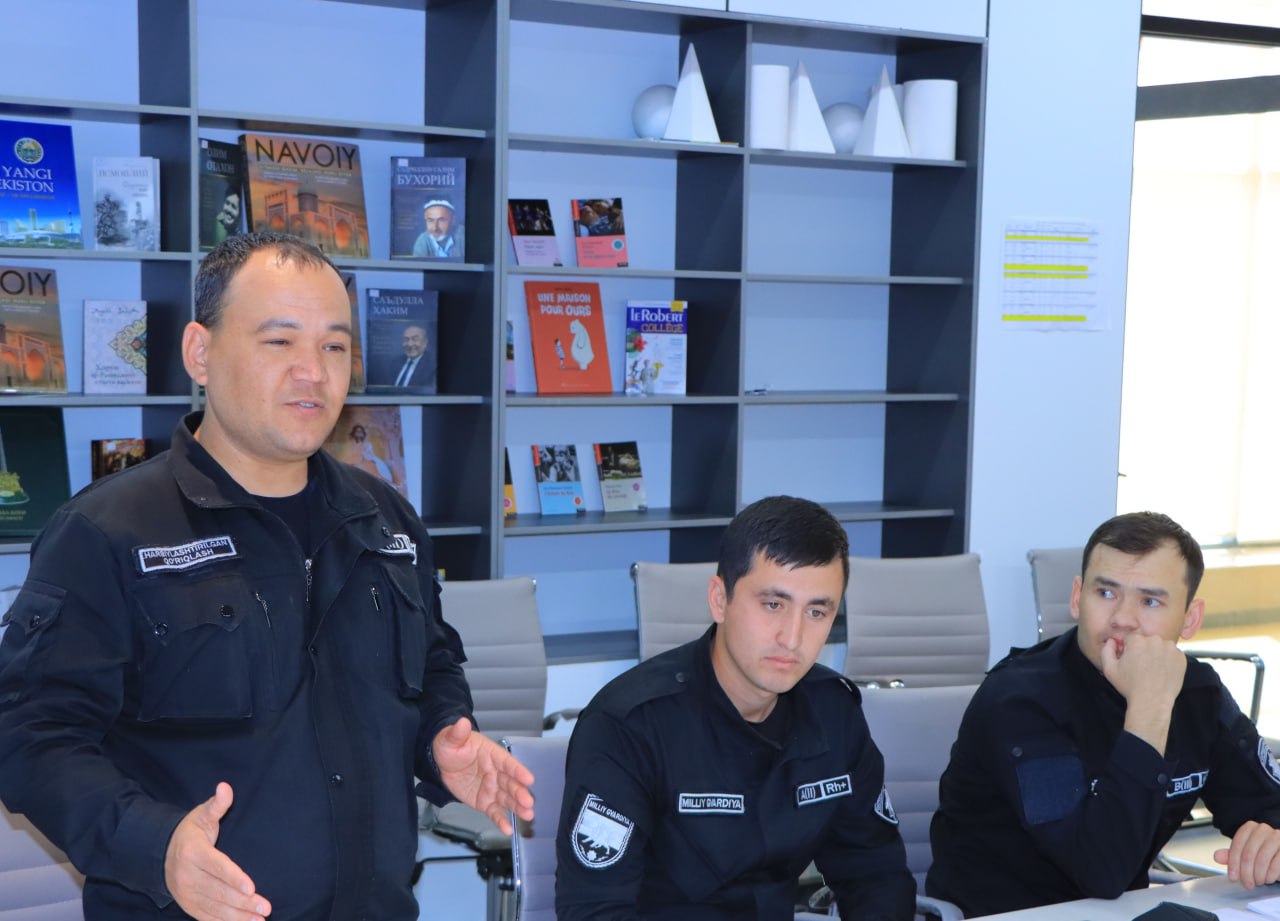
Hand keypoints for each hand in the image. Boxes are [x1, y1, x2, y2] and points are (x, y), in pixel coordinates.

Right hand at [164, 783, 270, 920]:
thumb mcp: (201, 815)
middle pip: (218, 891)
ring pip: (214, 908)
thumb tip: (225, 787)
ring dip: (238, 916)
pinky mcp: (189, 906)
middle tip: (265, 907)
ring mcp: (187, 894)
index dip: (234, 878)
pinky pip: (207, 917)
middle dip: (242, 901)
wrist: (160, 855)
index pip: (216, 867)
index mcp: (192, 852)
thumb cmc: (190, 833)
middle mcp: (187, 876)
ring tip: (259, 919)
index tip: (252, 887)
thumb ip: (217, 805)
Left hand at [432, 717, 534, 834]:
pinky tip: (507, 829)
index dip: (518, 770)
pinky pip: (494, 812)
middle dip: (520, 793)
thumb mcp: (452, 739)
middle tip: (529, 802)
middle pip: (511, 783)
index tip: (529, 778)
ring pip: (507, 799)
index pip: (508, 762)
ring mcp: (492, 788)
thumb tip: (461, 722)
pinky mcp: (484, 802)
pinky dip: (501, 821)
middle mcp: (496, 772)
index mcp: (492, 755)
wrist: (442, 762)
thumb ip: (458, 733)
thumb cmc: (451, 747)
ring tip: (528, 815)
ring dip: (518, 807)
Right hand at [1100, 632, 1185, 706]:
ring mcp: (1170, 648)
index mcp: (1136, 641)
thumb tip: (1112, 641)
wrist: (1152, 702)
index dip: (1129, 649)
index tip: (1131, 660)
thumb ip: (1107, 650)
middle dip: (1143, 650)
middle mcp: (1155, 640)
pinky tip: (1162, 672)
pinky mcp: (1181, 657)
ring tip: (1152, 670)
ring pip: (1160, 646)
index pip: (1131, 638)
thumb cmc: (1130, 687)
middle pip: (1146, 640)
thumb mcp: (1109, 669)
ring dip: (1156, 654)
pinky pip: (1172, 653)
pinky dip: (1168, 660)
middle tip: (1141, 667)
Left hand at [1215, 820, 1279, 887]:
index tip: (1233, 877)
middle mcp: (1263, 829)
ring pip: (1262, 860)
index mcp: (1250, 828)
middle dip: (1246, 873)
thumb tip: (1217, 856)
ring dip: (1259, 876)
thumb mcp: (1245, 852)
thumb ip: (1231, 855)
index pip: (1237, 845)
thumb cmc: (1263, 851)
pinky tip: (1268, 879)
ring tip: (1258, 881)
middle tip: (1247, 883)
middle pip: (1248, 854)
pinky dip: (1271, 875)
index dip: (1233, 863)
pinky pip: (1276, 865)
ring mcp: (1277, 837)